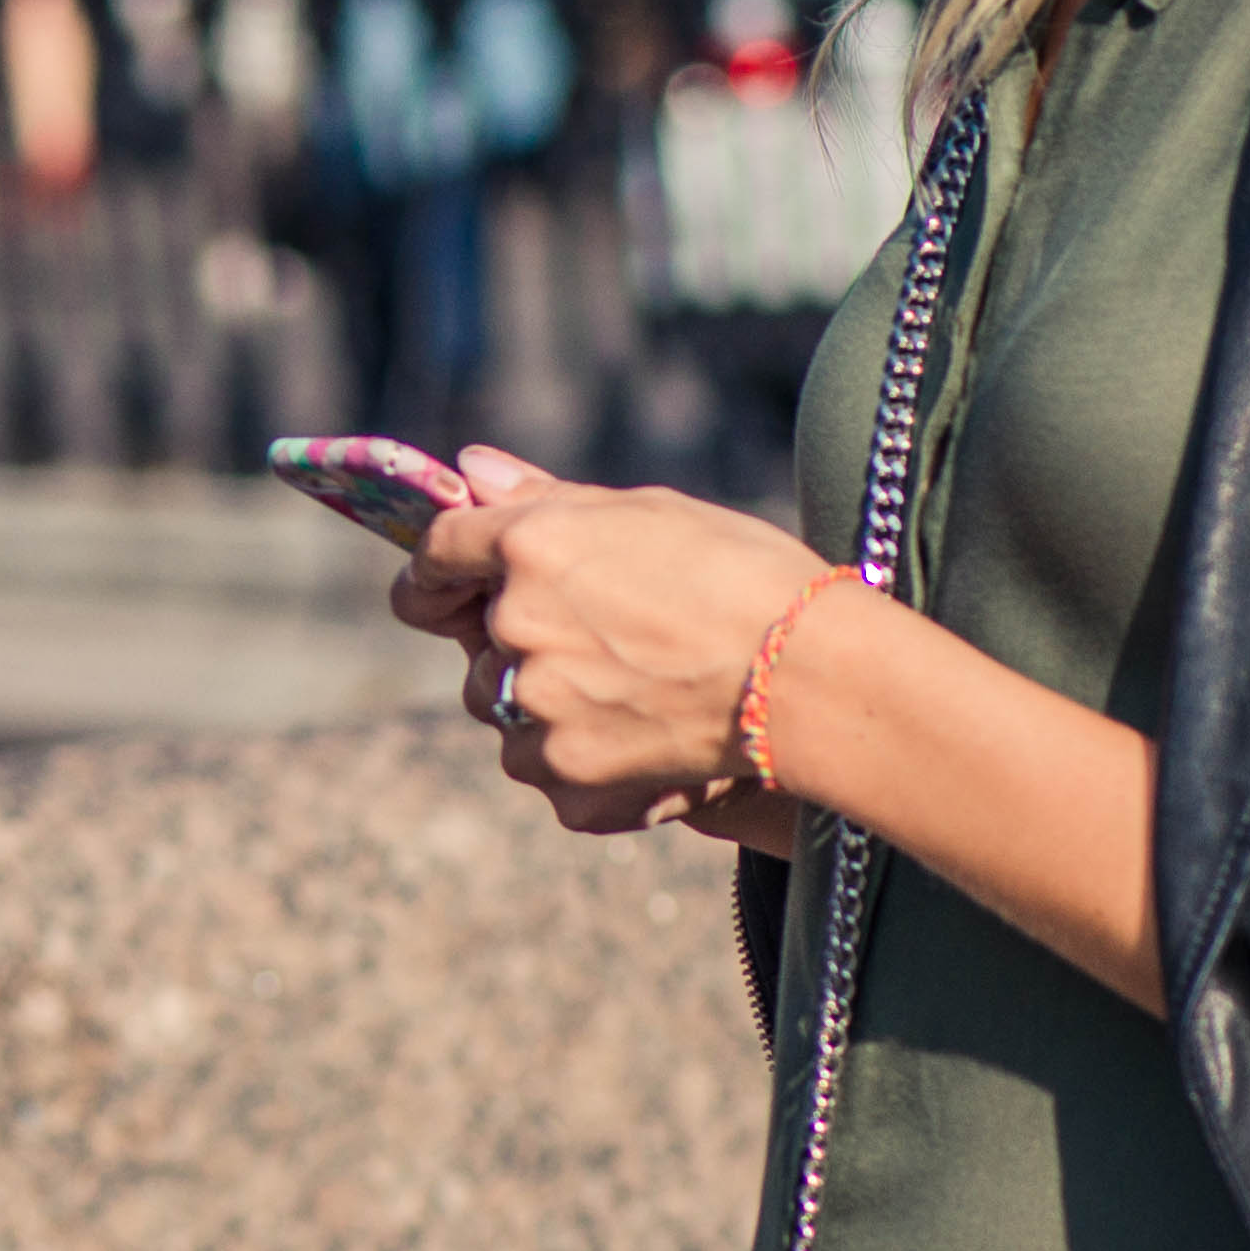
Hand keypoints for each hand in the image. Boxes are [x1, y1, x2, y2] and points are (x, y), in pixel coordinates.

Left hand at [392, 444, 833, 839]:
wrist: (813, 676)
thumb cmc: (746, 575)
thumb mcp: (649, 512)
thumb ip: (546, 497)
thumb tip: (471, 470)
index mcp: (531, 547)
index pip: (436, 554)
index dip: (436, 570)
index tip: (445, 585)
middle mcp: (518, 628)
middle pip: (477, 645)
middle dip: (520, 644)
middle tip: (605, 642)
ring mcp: (539, 712)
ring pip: (507, 714)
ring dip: (547, 707)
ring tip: (635, 692)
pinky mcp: (570, 780)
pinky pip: (548, 771)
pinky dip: (585, 763)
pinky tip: (648, 738)